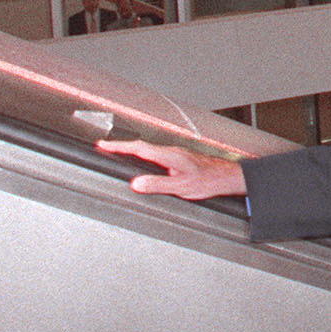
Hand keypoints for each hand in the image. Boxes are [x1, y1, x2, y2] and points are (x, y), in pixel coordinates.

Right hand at [95, 138, 246, 198]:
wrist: (228, 176)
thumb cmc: (208, 180)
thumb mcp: (181, 186)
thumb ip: (157, 184)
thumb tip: (136, 183)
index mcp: (168, 155)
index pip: (138, 148)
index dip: (119, 146)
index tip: (102, 145)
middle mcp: (171, 151)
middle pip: (141, 146)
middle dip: (121, 146)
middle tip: (105, 148)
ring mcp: (176, 154)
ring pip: (149, 150)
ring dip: (133, 151)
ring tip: (118, 153)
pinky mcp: (180, 158)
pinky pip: (157, 155)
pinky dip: (145, 156)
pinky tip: (143, 163)